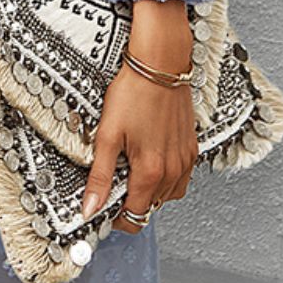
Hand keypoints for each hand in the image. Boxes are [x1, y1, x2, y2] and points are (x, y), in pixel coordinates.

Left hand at [81, 0, 199, 233]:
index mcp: (150, 171)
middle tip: (115, 182)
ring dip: (150, 192)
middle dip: (132, 202)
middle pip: (151, 208)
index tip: (105, 208)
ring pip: (168, 195)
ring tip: (132, 169)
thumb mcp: (107, 134)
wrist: (160, 65)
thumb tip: (89, 208)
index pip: (135, 217)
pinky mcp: (192, 148)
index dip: (117, 218)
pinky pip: (181, 178)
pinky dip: (166, 179)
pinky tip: (152, 161)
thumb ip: (99, 176)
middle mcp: (173, 170)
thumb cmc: (133, 93)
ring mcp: (185, 160)